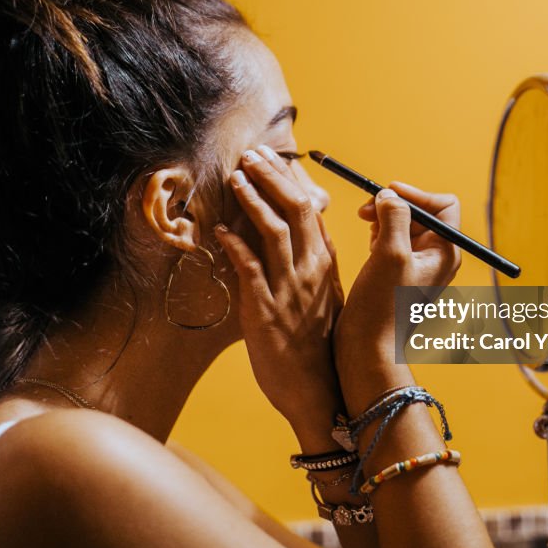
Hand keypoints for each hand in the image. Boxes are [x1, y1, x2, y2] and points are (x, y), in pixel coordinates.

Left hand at [213, 146, 344, 446]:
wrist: (319, 393)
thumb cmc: (319, 348)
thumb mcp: (327, 301)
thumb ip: (313, 268)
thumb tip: (300, 239)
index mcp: (326, 266)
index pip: (312, 211)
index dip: (291, 181)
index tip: (275, 158)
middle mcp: (312, 272)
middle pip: (296, 209)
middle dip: (273, 176)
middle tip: (252, 154)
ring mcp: (290, 289)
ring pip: (275, 230)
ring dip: (254, 199)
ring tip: (237, 176)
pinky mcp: (265, 310)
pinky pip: (250, 268)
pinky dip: (235, 244)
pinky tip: (221, 229)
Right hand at [334, 182, 461, 394]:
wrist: (368, 346)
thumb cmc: (382, 306)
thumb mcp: (389, 253)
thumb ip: (394, 217)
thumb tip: (389, 194)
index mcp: (445, 253)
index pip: (443, 205)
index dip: (416, 195)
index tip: (387, 193)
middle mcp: (437, 258)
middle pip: (422, 213)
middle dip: (395, 206)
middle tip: (365, 210)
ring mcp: (419, 267)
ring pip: (405, 226)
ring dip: (384, 221)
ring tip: (367, 231)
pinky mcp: (400, 274)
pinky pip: (394, 242)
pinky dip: (380, 236)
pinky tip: (369, 247)